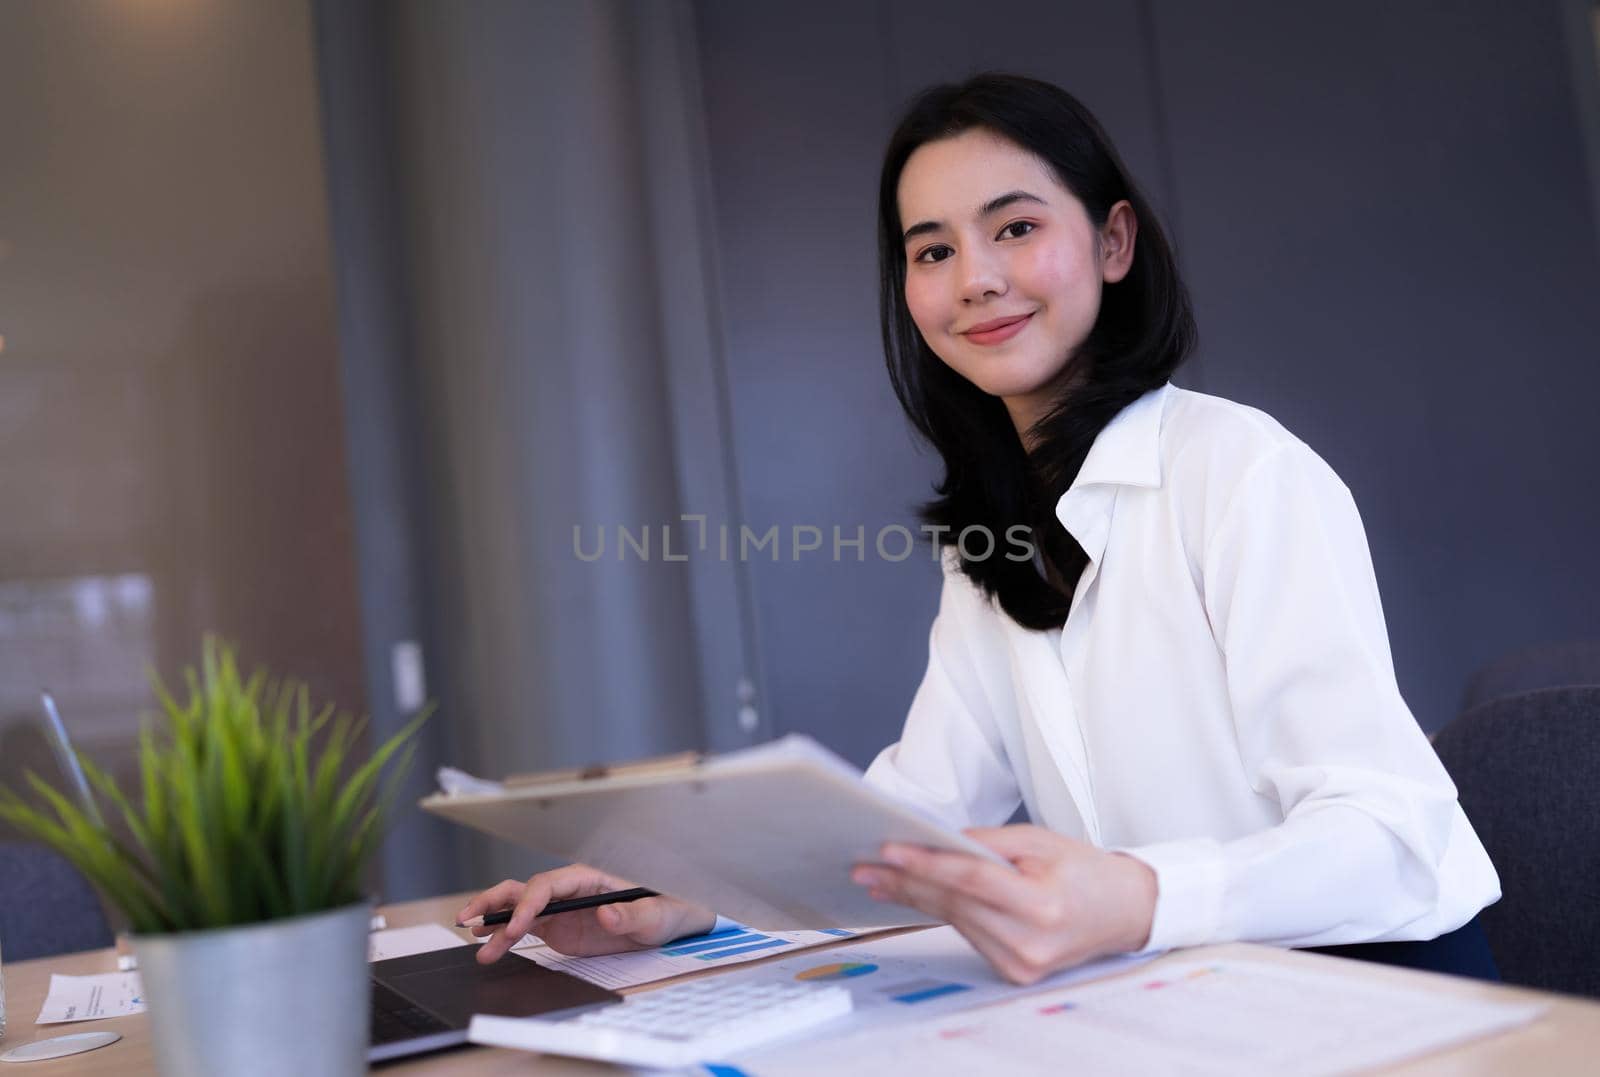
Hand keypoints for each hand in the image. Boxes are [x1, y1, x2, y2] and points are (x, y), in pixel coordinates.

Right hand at [457, 864, 716, 963]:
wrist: (673, 918)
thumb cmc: (667, 907)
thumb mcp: (656, 914)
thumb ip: (631, 914)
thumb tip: (606, 912)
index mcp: (591, 876)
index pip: (549, 885)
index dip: (529, 904)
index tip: (517, 927)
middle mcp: (571, 889)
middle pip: (525, 889)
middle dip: (496, 901)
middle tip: (470, 919)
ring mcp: (563, 907)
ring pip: (520, 905)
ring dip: (494, 917)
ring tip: (470, 934)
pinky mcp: (560, 926)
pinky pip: (527, 926)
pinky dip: (505, 932)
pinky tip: (488, 944)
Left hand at [850, 825, 1156, 984]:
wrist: (1122, 911)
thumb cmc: (1083, 870)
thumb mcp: (1040, 840)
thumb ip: (987, 843)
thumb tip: (936, 840)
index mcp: (1043, 905)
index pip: (972, 881)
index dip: (927, 864)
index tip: (889, 851)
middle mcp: (1030, 942)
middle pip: (954, 903)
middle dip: (906, 881)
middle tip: (865, 866)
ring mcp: (1020, 963)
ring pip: (955, 919)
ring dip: (914, 896)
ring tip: (879, 876)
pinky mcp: (1012, 972)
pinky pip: (967, 933)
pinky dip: (942, 910)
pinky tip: (914, 894)